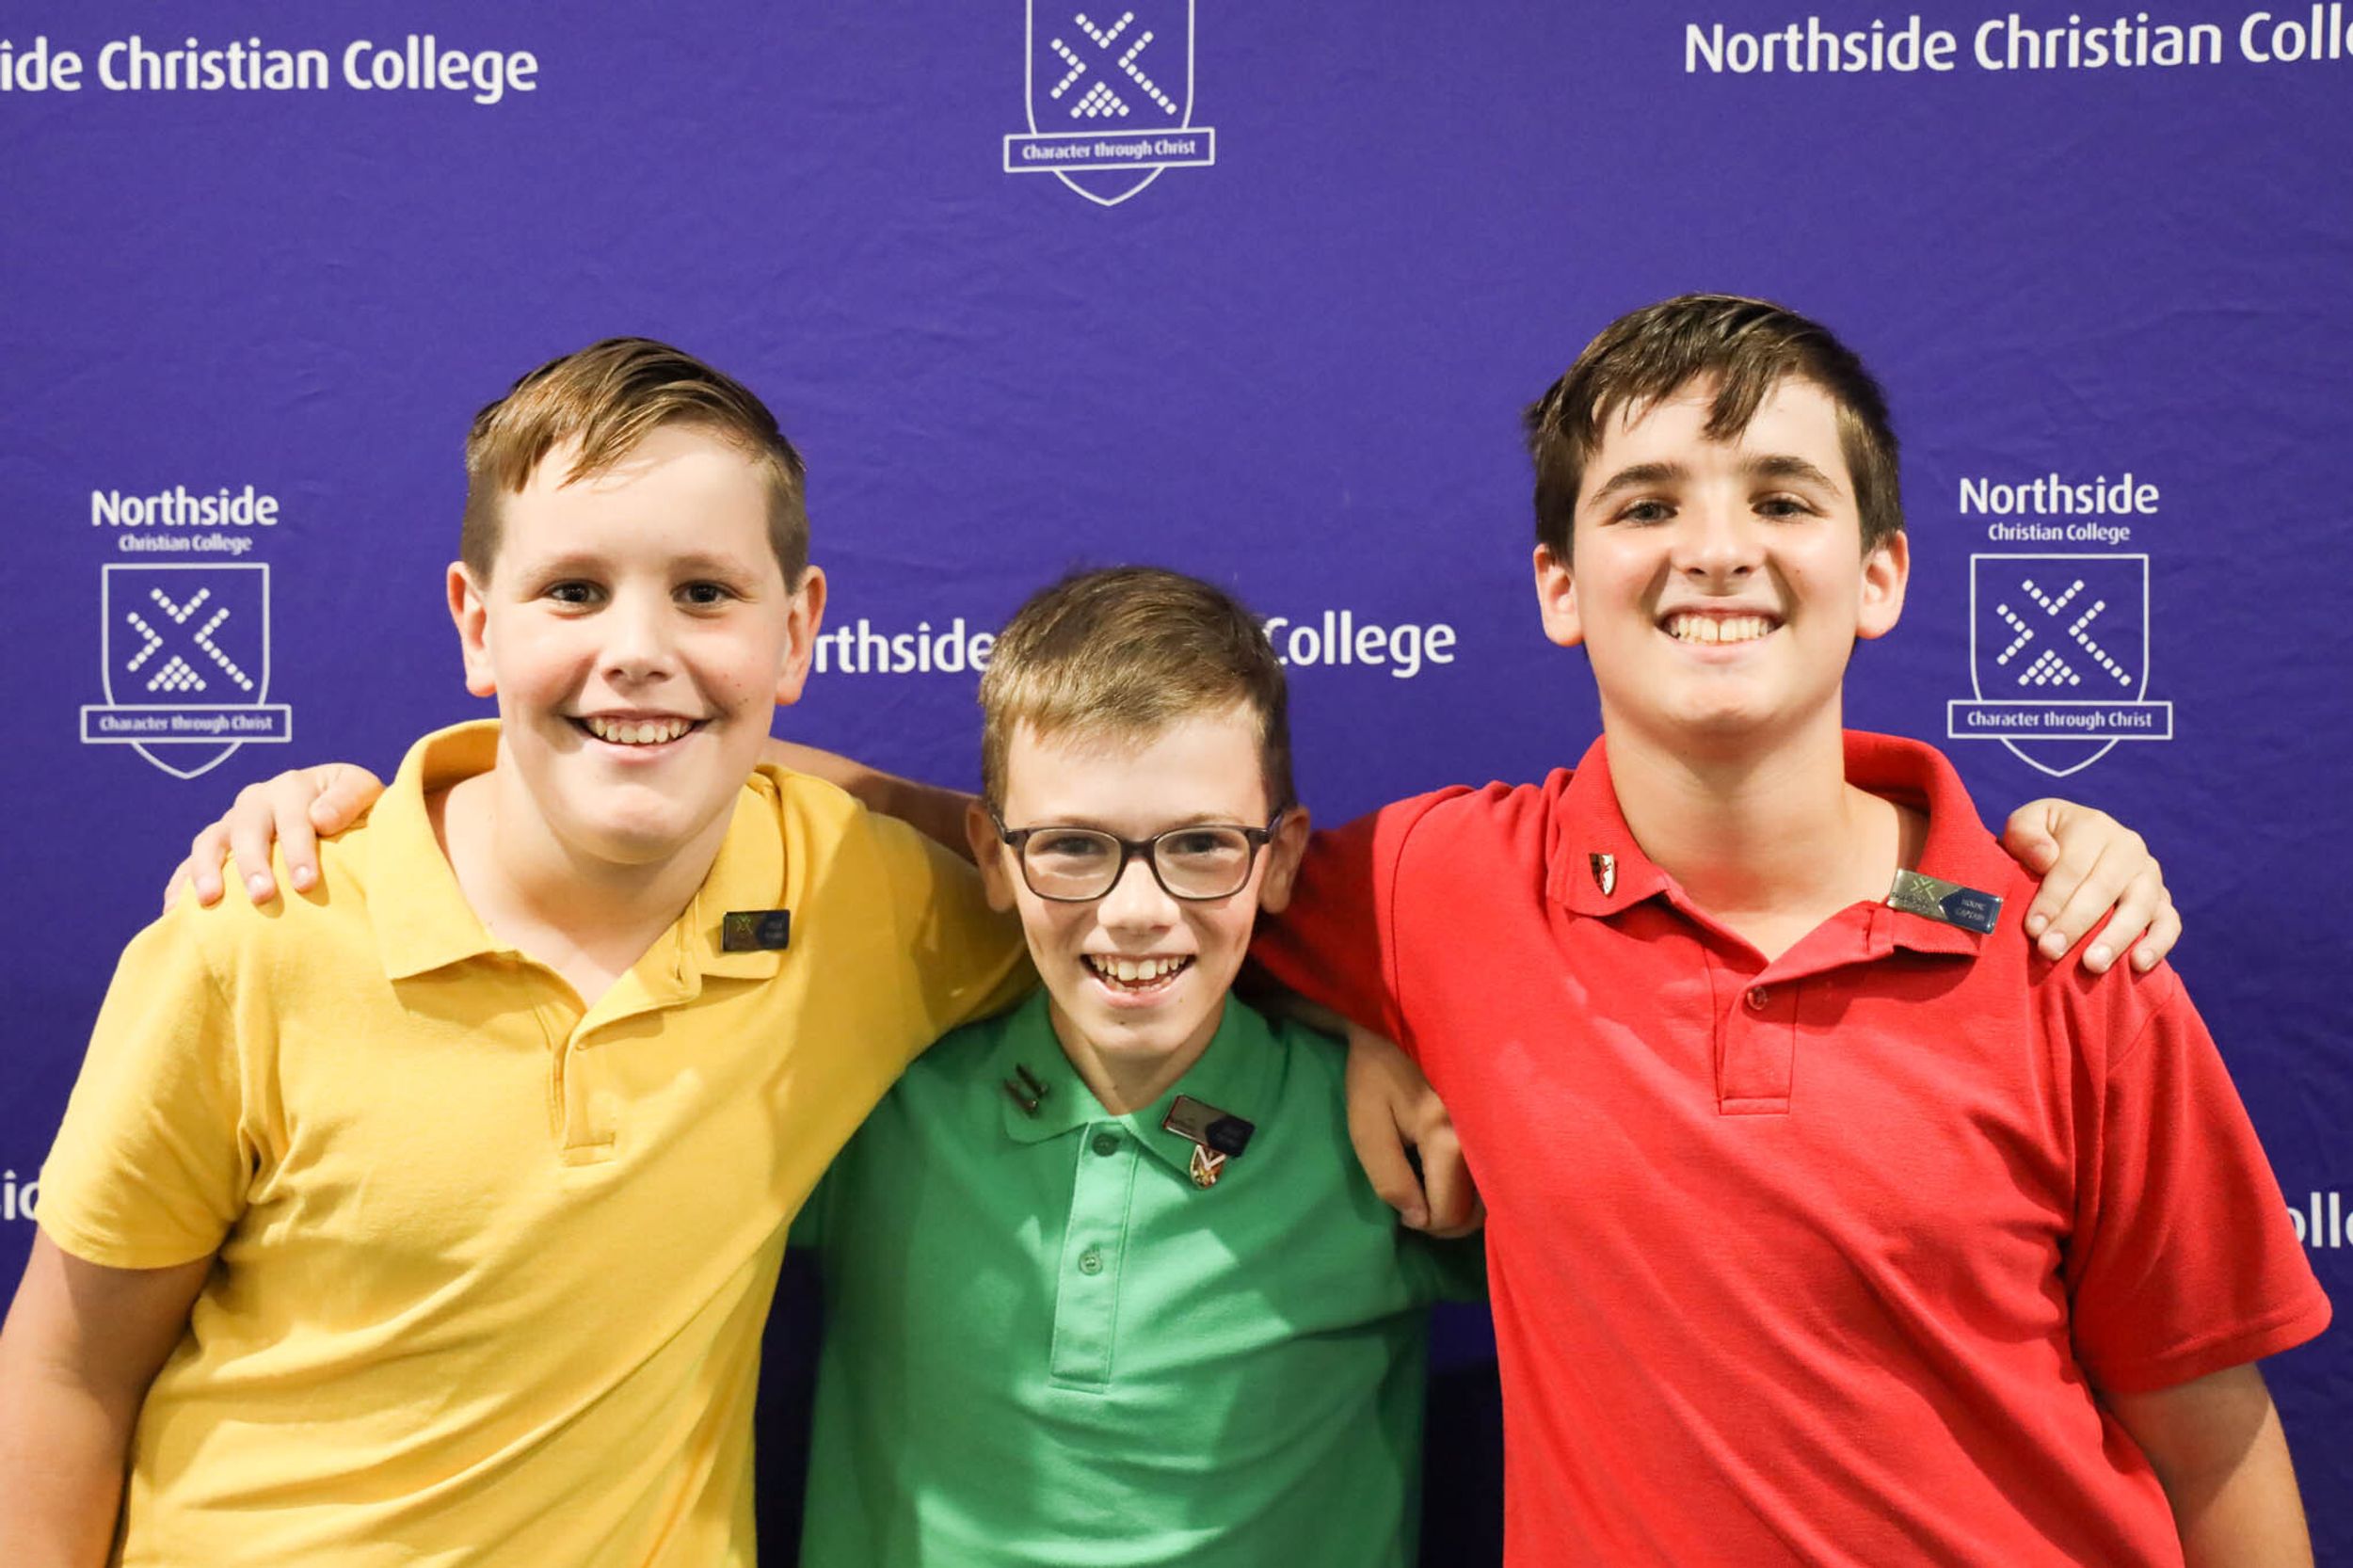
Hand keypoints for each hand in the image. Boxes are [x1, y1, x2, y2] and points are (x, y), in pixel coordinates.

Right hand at [162, 763, 385, 910]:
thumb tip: (321, 819)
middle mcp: (258, 800)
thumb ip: (349, 800)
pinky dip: (179, 884)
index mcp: (295, 786)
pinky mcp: (216, 846)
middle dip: (254, 863)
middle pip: (247, 828)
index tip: (306, 883)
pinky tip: (173, 913)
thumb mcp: (366, 794)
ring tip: (209, 901)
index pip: (295, 817)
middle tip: (263, 896)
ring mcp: (232, 823)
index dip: (299, 849)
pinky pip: (189, 863)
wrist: (339, 814)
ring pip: (211, 841)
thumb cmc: (356, 810)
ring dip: (207, 870)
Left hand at [1344, 1023, 1483, 1236]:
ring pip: (1492, 1199)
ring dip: (1464, 1208)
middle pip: (1477, 1214)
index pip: (1448, 1215)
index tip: (1402, 1209)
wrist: (1404, 1022)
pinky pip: (1496, 1174)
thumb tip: (1419, 1219)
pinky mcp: (1501, 1123)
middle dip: (1445, 1221)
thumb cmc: (1378, 1072)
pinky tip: (1456, 1179)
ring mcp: (1497, 1131)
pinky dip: (1479, 1188)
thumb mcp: (1367, 1125)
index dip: (1423, 1224)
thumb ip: (1389, 1177)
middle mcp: (1482, 1139)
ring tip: (1434, 1194)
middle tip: (1417, 1206)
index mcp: (1448, 1140)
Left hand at [2000, 798, 2178, 973]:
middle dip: (2075, 923)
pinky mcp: (2163, 901)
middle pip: (2104, 888)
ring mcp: (2149, 875)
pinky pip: (2169, 923)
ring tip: (2092, 965)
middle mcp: (2128, 847)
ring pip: (2140, 906)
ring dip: (2116, 938)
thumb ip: (2025, 833)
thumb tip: (2047, 857)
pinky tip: (2138, 965)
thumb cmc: (2038, 843)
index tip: (2033, 928)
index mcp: (2094, 826)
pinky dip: (2158, 944)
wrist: (2066, 850)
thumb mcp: (2023, 826)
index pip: (2073, 866)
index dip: (2052, 898)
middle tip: (2050, 951)